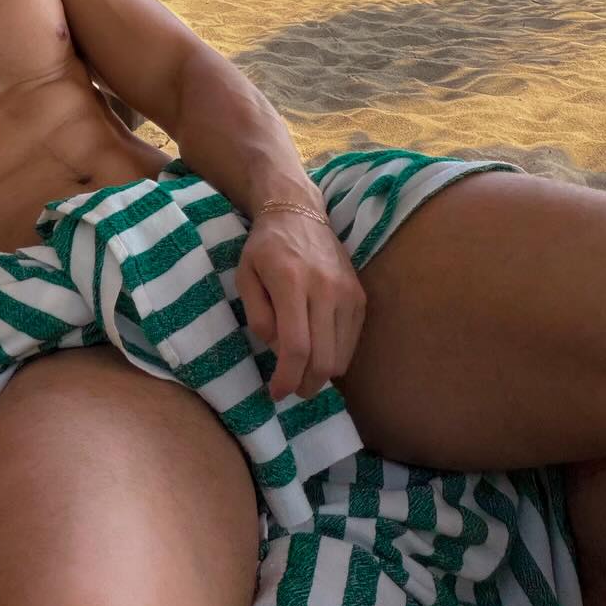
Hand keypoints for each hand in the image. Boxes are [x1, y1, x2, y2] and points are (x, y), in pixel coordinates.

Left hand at [235, 206, 366, 400]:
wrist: (298, 212)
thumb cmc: (264, 247)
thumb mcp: (245, 276)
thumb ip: (258, 315)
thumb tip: (276, 350)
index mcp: (291, 282)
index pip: (297, 347)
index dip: (287, 379)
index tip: (276, 393)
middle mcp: (325, 288)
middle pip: (323, 359)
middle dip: (305, 385)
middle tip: (289, 389)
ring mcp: (347, 292)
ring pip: (341, 356)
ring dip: (321, 376)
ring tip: (302, 372)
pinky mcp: (360, 296)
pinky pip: (352, 342)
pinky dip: (336, 357)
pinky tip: (318, 351)